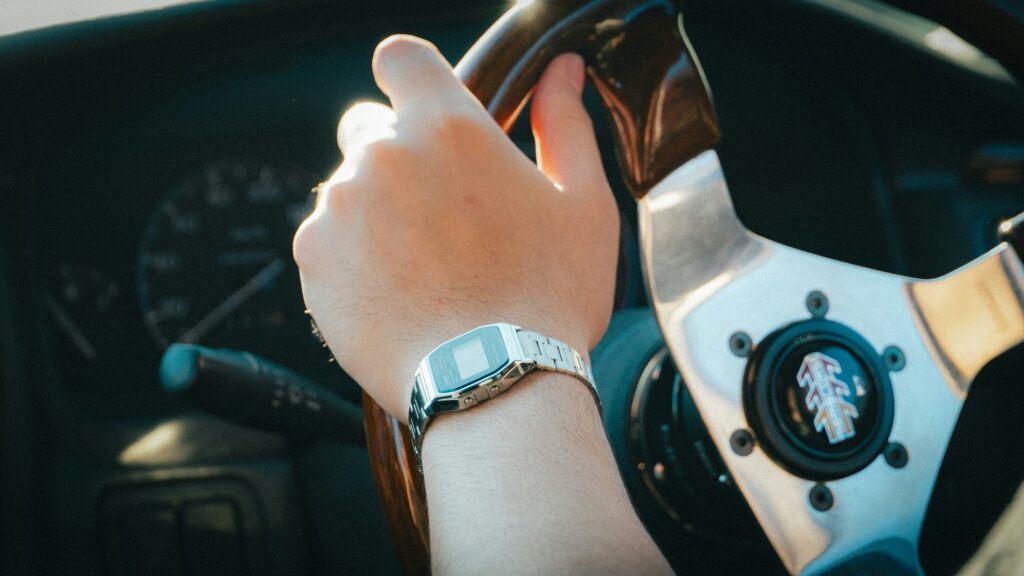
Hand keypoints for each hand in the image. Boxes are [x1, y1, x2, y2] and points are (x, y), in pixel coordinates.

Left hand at [293, 35, 618, 420]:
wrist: (494, 385)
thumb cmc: (548, 297)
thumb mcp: (583, 204)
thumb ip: (565, 124)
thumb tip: (563, 70)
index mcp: (449, 126)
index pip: (402, 58)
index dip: (412, 78)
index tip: (424, 106)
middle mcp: (382, 154)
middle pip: (368, 127)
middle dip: (398, 156)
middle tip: (440, 214)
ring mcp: (339, 206)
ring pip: (347, 187)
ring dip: (374, 210)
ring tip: (422, 267)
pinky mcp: (313, 258)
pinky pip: (326, 237)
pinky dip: (350, 256)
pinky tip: (395, 292)